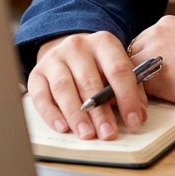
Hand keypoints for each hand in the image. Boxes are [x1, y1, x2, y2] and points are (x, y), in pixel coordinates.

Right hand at [28, 32, 148, 140]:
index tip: (134, 120)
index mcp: (103, 42)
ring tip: (88, 134)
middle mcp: (77, 47)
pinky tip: (63, 127)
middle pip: (89, 81)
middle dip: (100, 111)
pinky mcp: (36, 74)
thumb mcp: (116, 67)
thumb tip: (138, 115)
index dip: (127, 97)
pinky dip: (51, 114)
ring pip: (64, 88)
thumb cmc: (98, 64)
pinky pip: (41, 96)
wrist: (67, 51)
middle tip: (109, 133)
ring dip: (76, 115)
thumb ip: (131, 87)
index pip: (118, 69)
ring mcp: (54, 59)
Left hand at [128, 15, 174, 113]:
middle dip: (137, 72)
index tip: (153, 75)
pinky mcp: (149, 73)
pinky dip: (136, 98)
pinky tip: (148, 106)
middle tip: (147, 90)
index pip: (142, 44)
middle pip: (131, 55)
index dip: (145, 62)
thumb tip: (159, 69)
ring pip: (128, 71)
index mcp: (168, 23)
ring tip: (149, 100)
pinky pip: (131, 88)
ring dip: (135, 85)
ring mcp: (151, 50)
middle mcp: (156, 31)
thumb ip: (172, 51)